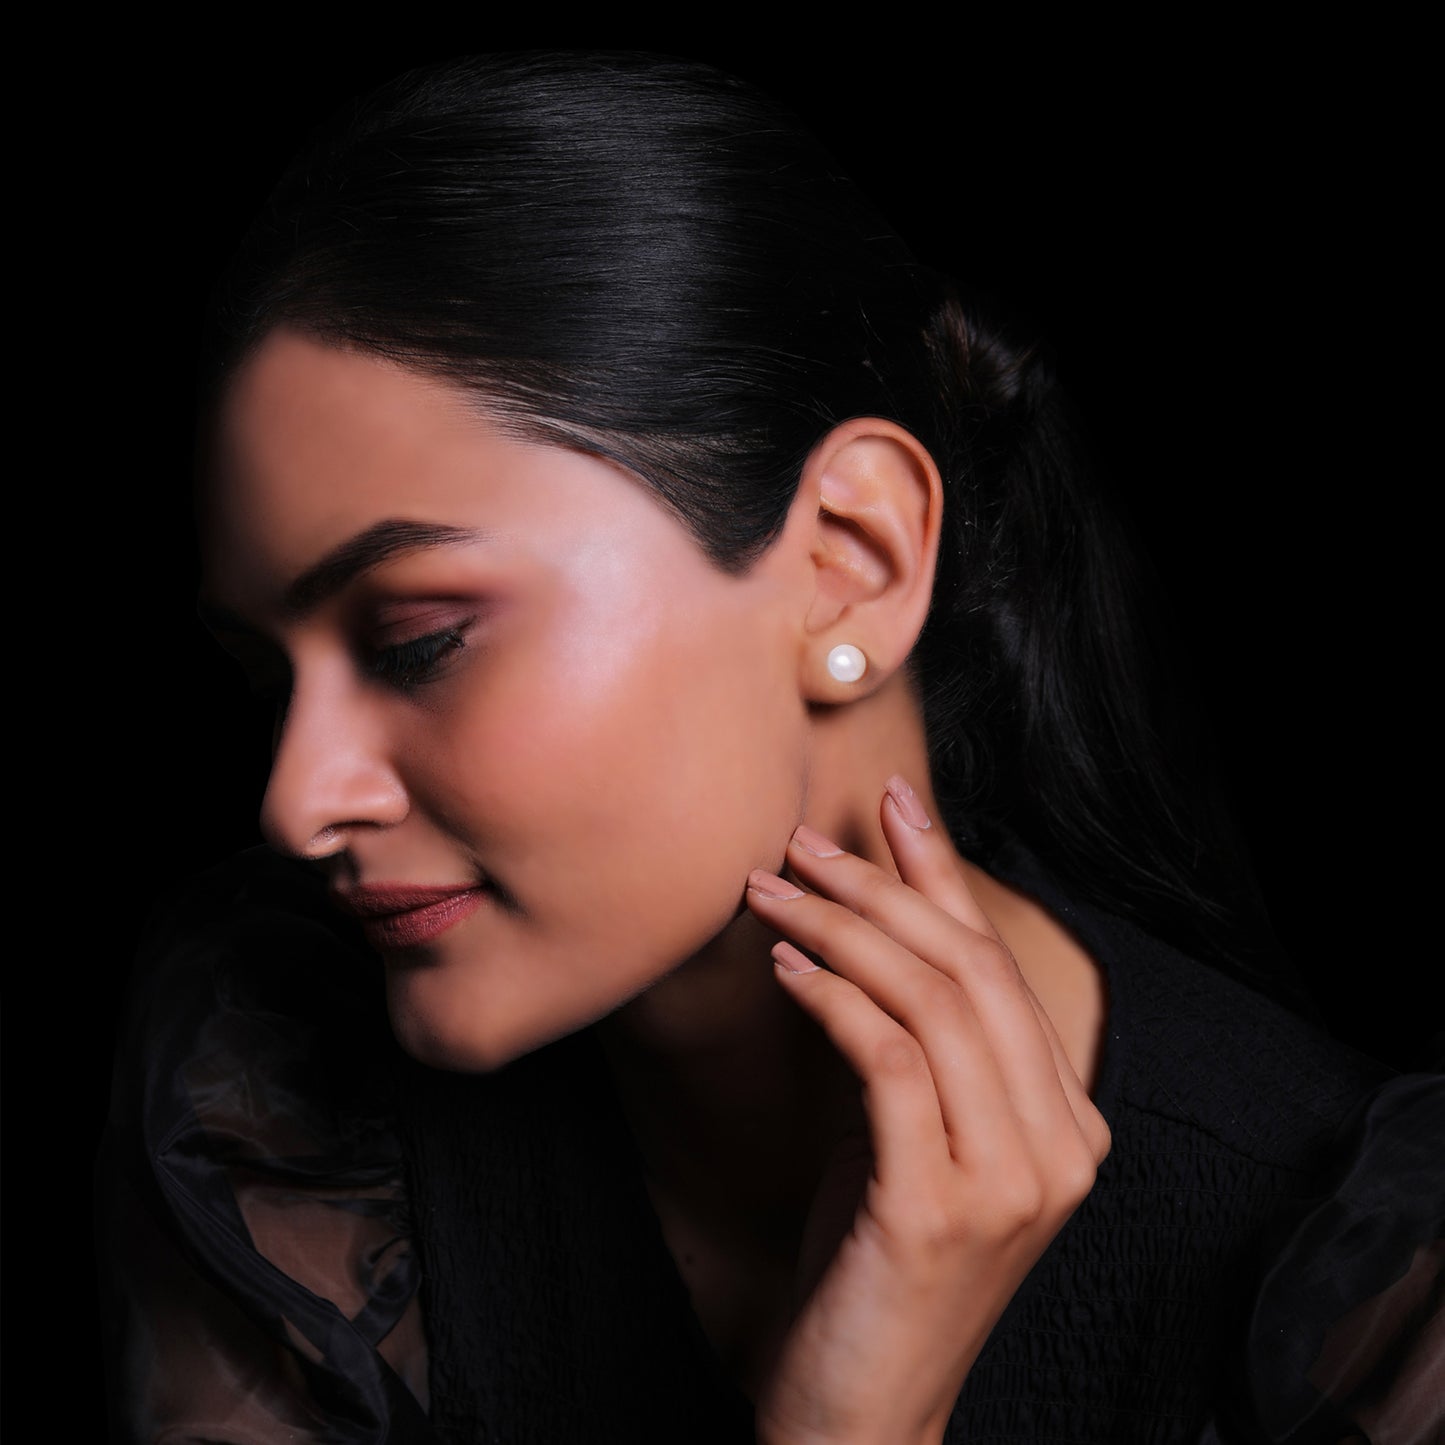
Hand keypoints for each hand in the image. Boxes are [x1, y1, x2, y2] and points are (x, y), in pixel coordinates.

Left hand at [743, 776, 1109, 1444]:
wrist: (860, 1413)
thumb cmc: (874, 1262)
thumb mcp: (905, 1134)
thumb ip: (915, 1043)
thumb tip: (867, 923)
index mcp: (1067, 1122)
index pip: (1000, 965)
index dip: (944, 874)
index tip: (895, 804)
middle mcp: (1061, 1146)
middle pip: (972, 970)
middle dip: (884, 887)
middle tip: (806, 842)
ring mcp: (1014, 1181)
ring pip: (934, 1003)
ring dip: (844, 929)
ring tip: (774, 890)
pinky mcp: (942, 1207)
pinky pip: (889, 1062)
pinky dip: (833, 998)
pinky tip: (785, 967)